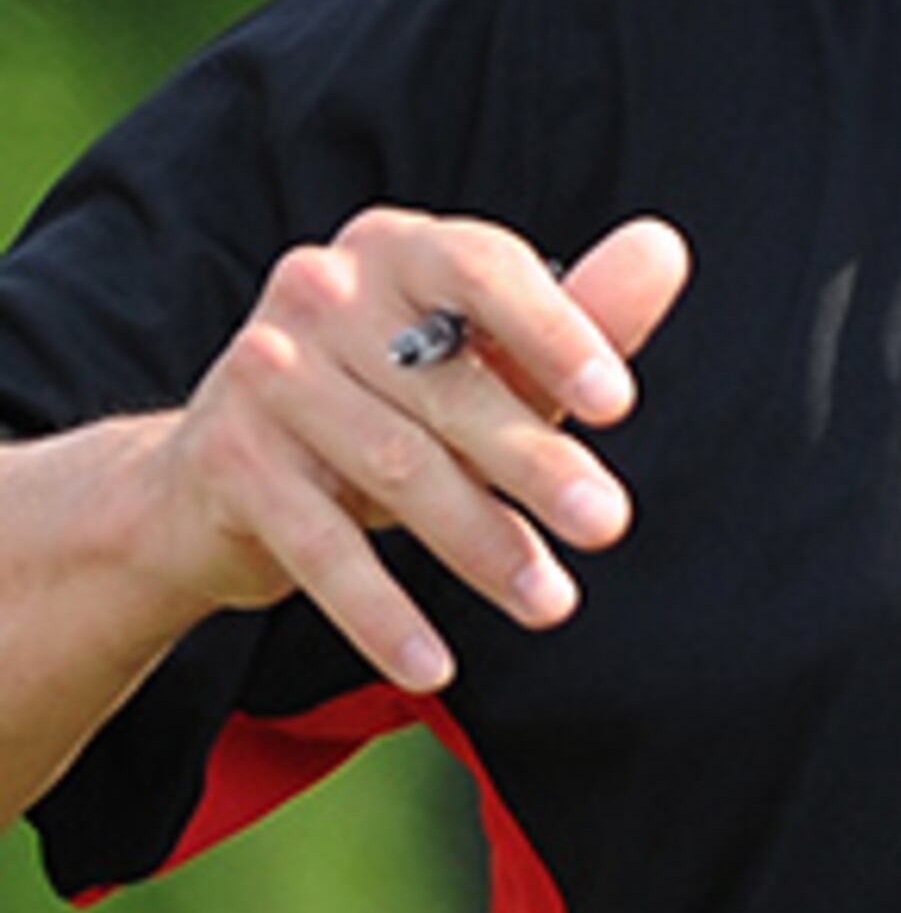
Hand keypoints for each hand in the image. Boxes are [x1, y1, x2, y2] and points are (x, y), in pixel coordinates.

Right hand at [155, 207, 692, 689]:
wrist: (223, 475)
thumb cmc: (393, 401)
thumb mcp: (489, 360)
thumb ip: (582, 312)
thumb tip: (664, 250)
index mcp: (397, 248)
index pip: (483, 268)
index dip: (554, 331)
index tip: (617, 403)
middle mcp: (319, 290)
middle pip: (445, 387)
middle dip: (536, 464)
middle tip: (608, 523)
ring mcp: (264, 372)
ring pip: (394, 467)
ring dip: (481, 544)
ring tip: (551, 602)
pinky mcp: (228, 461)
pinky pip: (318, 545)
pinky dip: (379, 611)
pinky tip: (434, 664)